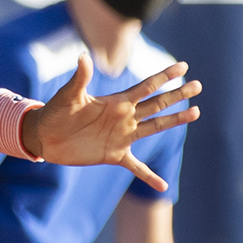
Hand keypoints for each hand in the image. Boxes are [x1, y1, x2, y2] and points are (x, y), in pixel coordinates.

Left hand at [23, 53, 200, 191]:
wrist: (44, 136)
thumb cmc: (54, 112)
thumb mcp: (68, 95)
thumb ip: (79, 78)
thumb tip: (83, 56)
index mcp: (116, 102)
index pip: (146, 87)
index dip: (164, 76)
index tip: (183, 66)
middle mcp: (124, 117)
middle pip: (157, 104)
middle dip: (177, 95)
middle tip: (198, 86)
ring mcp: (121, 136)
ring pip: (155, 127)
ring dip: (174, 121)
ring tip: (195, 112)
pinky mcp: (114, 155)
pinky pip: (137, 167)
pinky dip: (149, 176)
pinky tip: (163, 186)